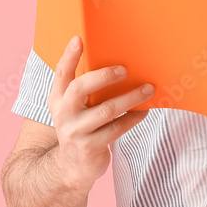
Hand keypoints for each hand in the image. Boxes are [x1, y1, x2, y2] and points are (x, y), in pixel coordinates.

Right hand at [46, 35, 153, 186]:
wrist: (71, 168)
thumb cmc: (80, 127)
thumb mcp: (75, 108)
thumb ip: (85, 89)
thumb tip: (117, 65)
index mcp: (57, 99)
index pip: (61, 73)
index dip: (69, 56)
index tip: (79, 39)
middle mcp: (63, 113)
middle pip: (81, 88)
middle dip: (104, 76)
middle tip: (124, 69)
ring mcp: (75, 131)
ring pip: (106, 110)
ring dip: (130, 98)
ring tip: (149, 89)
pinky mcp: (89, 147)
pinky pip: (116, 129)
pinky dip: (132, 118)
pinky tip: (143, 111)